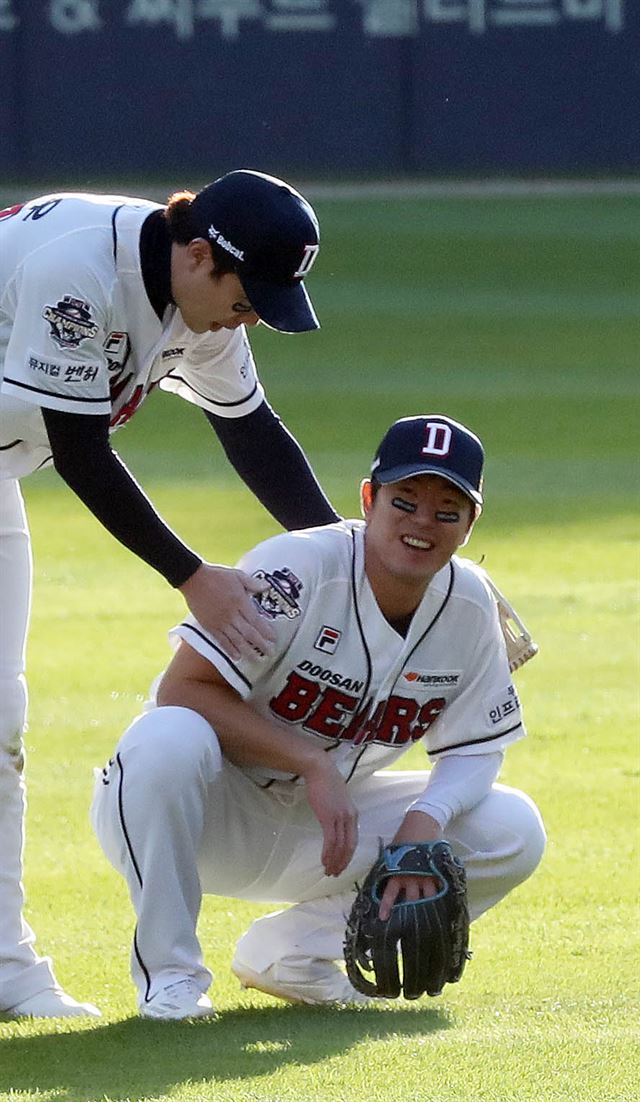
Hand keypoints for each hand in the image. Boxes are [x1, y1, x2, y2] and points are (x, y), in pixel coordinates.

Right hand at [179, 563, 275, 659]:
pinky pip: (221, 640)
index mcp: (240, 601)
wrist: (193, 579)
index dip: (266, 631)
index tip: (273, 639)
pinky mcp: (209, 626)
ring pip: (236, 640)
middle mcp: (231, 614)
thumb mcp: (237, 575)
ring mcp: (220, 622)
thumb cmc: (216, 575)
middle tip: (270, 653)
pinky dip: (229, 649)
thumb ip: (253, 583)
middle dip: (261, 644)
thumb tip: (267, 587)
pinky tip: (237, 657)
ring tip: (257, 659)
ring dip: (248, 650)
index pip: (256, 620)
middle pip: (249, 633)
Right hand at [303, 760, 358, 877]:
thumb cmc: (327, 783)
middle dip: (342, 862)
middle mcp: (350, 818)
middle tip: (335, 873)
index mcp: (353, 815)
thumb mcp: (338, 800)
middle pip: (349, 847)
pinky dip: (328, 853)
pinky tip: (323, 861)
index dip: (348, 856)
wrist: (320, 770)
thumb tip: (335, 824)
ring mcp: (340, 818)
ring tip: (328, 871)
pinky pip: (330, 841)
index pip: (354, 841)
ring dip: (334, 861)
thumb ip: (340, 813)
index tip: (341, 865)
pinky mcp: (328, 817)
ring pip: (340, 846)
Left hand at [378, 809, 441, 919]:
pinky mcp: (438, 871)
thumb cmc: (405, 837)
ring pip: (428, 897)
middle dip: (410, 915)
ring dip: (428, 909)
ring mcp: (427, 875)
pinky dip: (442, 897)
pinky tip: (446, 908)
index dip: (386, 905)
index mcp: (397, 872)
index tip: (383, 918)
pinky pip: (441, 887)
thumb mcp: (393, 852)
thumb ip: (391, 868)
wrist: (423, 822)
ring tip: (431, 924)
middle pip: (411, 900)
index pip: (390, 892)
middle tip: (410, 930)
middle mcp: (412, 876)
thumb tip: (382, 881)